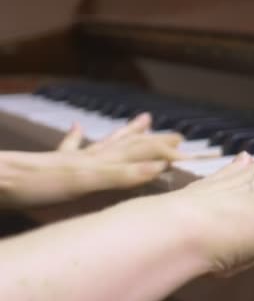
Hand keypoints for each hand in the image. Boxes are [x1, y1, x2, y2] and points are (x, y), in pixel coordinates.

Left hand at [0, 114, 185, 207]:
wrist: (0, 178)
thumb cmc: (39, 183)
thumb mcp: (86, 182)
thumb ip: (122, 174)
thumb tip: (159, 166)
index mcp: (102, 162)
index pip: (141, 152)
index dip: (166, 151)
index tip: (188, 149)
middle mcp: (92, 157)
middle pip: (131, 145)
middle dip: (156, 140)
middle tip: (178, 134)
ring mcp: (75, 158)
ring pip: (109, 143)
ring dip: (128, 133)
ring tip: (145, 118)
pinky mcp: (56, 164)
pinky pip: (73, 147)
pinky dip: (78, 137)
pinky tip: (78, 126)